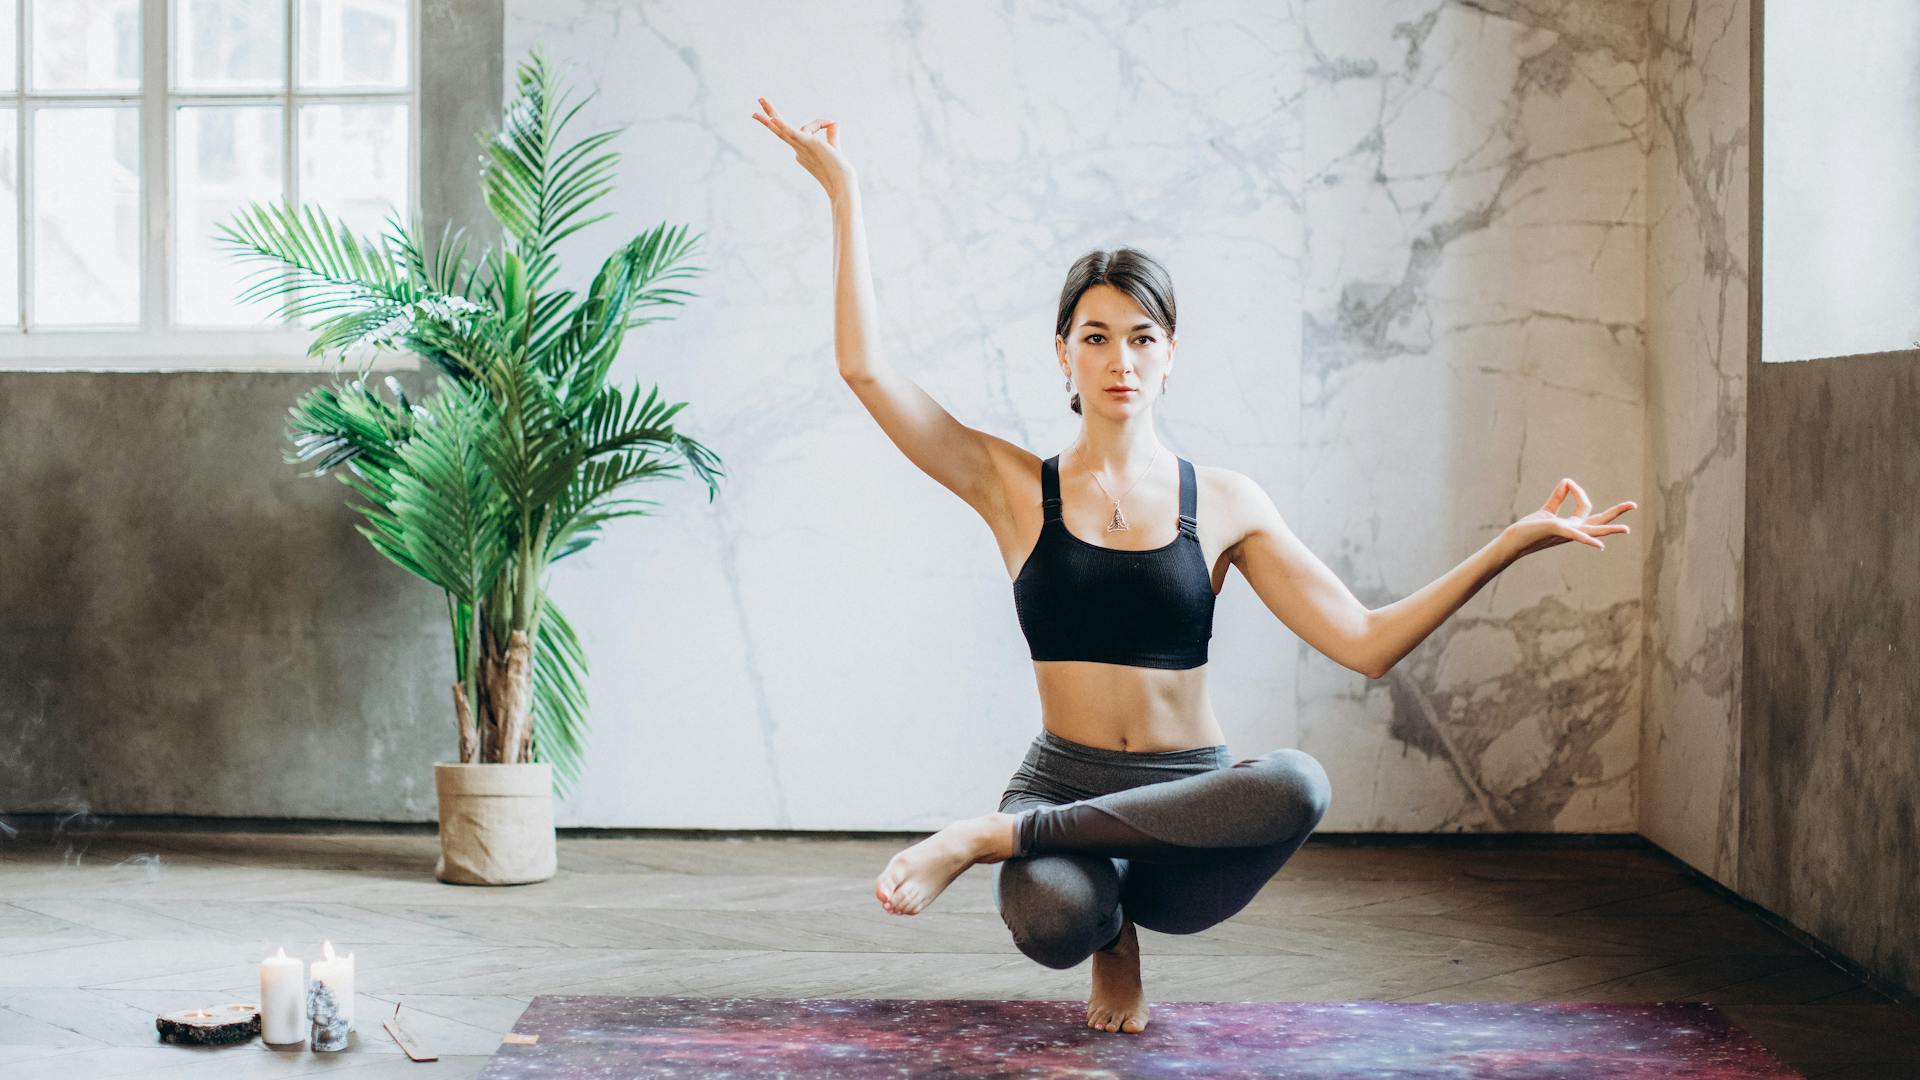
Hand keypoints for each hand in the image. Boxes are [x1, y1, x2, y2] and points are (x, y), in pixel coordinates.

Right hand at [751, 96, 855, 199]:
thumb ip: (832, 133)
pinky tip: (773, 119)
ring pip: (781, 129)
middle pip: (780, 129)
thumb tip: (834, 121)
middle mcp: (797, 148)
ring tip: (760, 100)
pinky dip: (782, 126)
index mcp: (801, 150)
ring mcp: (800, 146)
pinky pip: (791, 133)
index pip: (804, 129)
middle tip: (759, 99)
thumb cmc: (838, 168)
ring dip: (769, 116)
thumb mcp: (833, 145)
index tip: (832, 122)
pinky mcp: (807, 143)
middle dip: (769, 115)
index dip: (820, 122)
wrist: (841, 181)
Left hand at [1503, 478, 1635, 559]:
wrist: (1513, 541)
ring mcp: (1567, 533)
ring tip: (1626, 529)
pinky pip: (1576, 537)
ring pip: (1593, 531)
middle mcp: (1573, 531)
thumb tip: (1567, 481)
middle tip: (1634, 504)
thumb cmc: (1529, 530)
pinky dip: (1588, 540)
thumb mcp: (1547, 511)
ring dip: (1610, 529)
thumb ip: (1557, 498)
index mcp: (1572, 526)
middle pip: (1599, 521)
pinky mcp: (1557, 531)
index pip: (1586, 507)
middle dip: (1616, 513)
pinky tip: (1600, 545)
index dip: (1579, 492)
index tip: (1568, 483)